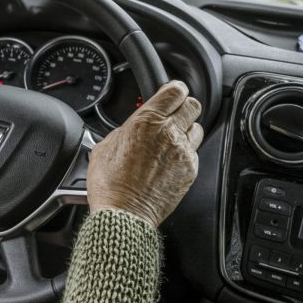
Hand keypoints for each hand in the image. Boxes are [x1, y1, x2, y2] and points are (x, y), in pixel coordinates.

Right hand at [87, 80, 203, 227]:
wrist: (123, 214)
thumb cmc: (109, 184)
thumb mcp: (104, 146)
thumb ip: (123, 130)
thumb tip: (131, 127)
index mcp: (146, 121)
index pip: (175, 90)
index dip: (174, 89)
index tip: (172, 92)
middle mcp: (168, 133)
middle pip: (193, 105)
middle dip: (184, 106)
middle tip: (174, 112)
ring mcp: (183, 153)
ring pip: (197, 128)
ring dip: (187, 129)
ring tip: (172, 138)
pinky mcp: (190, 171)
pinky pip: (194, 153)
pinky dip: (185, 153)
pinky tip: (169, 160)